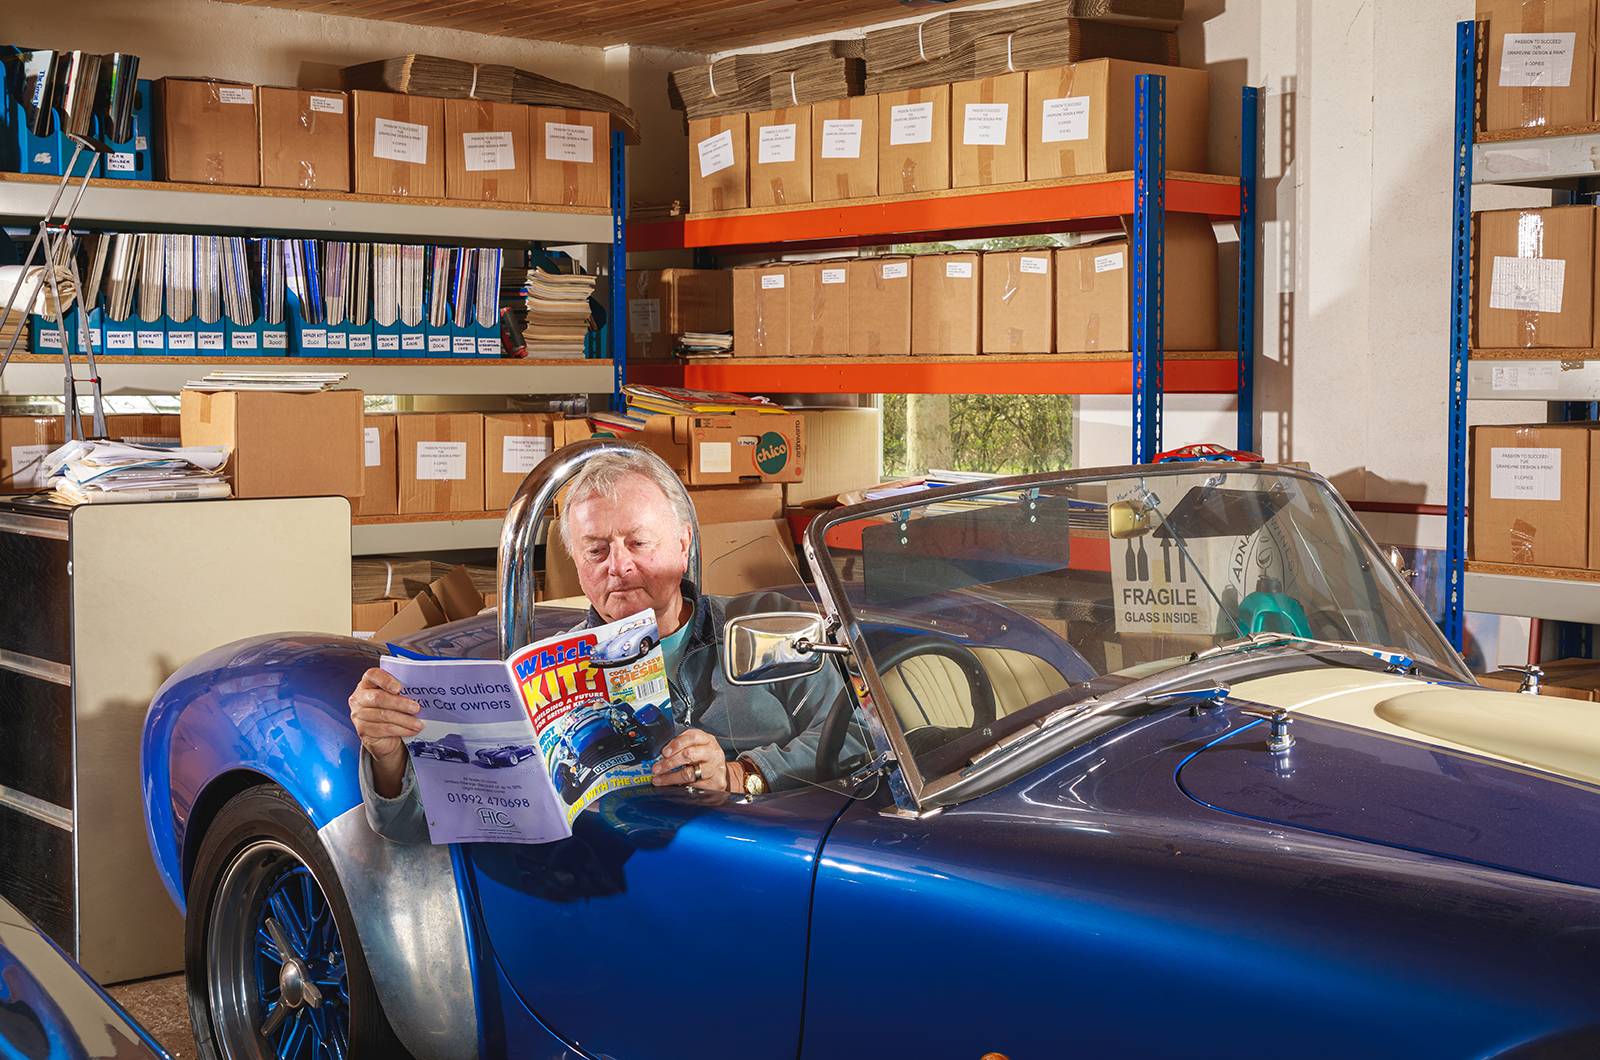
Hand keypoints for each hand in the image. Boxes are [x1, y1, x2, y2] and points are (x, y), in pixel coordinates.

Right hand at [349, 667, 422, 797]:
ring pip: (380, 716)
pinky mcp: (363, 733)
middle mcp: (358, 699)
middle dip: (399, 703)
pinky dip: (399, 731)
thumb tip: (429, 685)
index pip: (371, 675)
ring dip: (402, 720)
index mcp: (367, 684)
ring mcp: (358, 717)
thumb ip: (406, 691)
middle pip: (377, 699)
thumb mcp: (400, 699)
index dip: (385, 680)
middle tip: (418, 707)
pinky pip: (381, 731)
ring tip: (420, 723)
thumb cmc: (397, 712)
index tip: (400, 686)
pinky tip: (413, 731)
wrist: (388, 739)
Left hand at [651, 728, 729, 789]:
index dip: (676, 744)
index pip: (692, 737)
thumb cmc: (707, 759)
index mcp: (708, 740)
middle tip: (657, 768)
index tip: (664, 753)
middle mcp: (713, 753)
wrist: (723, 774)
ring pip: (689, 774)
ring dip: (671, 778)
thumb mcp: (698, 747)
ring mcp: (716, 769)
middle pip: (689, 755)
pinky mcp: (716, 783)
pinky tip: (674, 786)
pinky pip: (694, 786)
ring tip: (660, 780)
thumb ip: (683, 746)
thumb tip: (663, 754)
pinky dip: (681, 787)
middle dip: (669, 763)